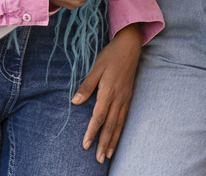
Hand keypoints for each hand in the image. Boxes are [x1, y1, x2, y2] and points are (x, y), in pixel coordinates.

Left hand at [72, 24, 141, 161]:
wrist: (130, 46)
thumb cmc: (111, 55)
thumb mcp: (96, 67)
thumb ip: (87, 86)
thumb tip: (75, 102)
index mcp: (108, 91)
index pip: (98, 117)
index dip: (92, 132)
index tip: (85, 144)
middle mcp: (118, 98)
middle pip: (110, 125)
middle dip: (103, 143)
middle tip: (97, 159)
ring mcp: (125, 99)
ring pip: (119, 125)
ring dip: (113, 141)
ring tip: (107, 155)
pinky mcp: (128, 97)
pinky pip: (124, 118)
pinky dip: (120, 131)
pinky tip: (116, 139)